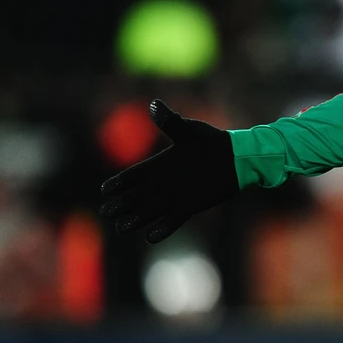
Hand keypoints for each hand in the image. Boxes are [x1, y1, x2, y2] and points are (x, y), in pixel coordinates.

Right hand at [99, 100, 238, 242]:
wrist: (236, 158)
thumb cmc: (212, 141)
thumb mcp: (190, 131)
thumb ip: (171, 123)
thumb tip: (155, 105)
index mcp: (158, 164)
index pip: (132, 176)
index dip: (118, 183)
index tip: (105, 190)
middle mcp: (163, 182)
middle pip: (135, 196)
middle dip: (121, 205)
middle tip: (107, 213)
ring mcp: (176, 196)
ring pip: (150, 211)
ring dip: (136, 220)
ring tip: (122, 229)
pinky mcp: (190, 206)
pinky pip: (173, 220)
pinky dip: (163, 228)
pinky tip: (151, 237)